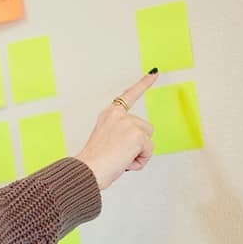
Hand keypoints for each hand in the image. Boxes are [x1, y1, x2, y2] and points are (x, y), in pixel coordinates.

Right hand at [75, 72, 157, 189]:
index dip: (143, 84)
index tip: (154, 72)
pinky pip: (149, 151)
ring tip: (120, 159)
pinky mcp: (137, 135)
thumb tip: (138, 145)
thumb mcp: (106, 141)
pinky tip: (125, 162)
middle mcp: (118, 115)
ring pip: (148, 139)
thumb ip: (122, 135)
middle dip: (137, 144)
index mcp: (108, 115)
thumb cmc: (94, 162)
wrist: (88, 171)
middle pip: (145, 127)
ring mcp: (128, 123)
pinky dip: (140, 161)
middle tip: (117, 154)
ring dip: (139, 152)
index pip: (129, 96)